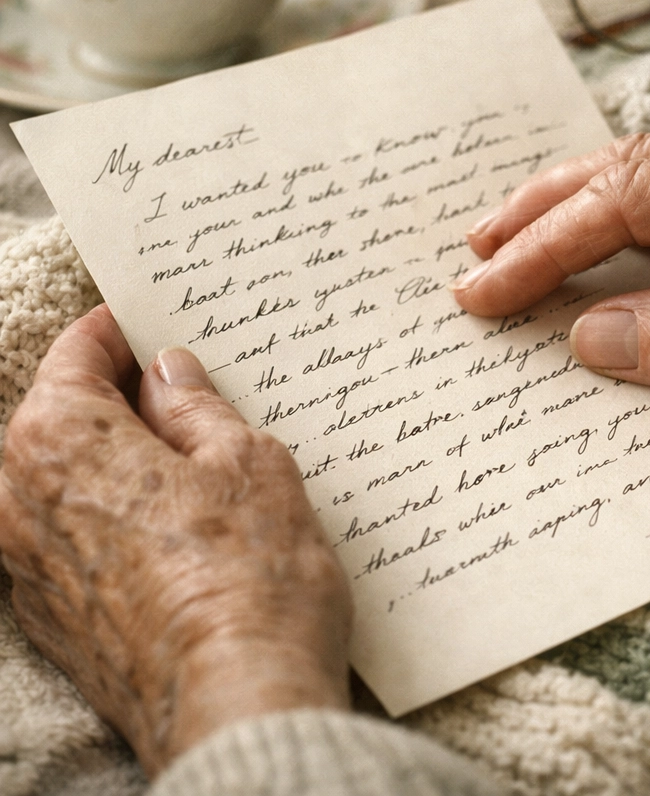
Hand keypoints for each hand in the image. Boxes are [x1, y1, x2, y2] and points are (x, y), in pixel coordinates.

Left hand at [0, 305, 351, 775]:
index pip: (76, 354)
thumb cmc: (250, 574)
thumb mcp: (246, 460)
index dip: (122, 330)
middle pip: (61, 415)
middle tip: (187, 383)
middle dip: (119, 393)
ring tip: (191, 450)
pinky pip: (72, 532)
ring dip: (118, 452)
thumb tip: (169, 374)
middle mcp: (17, 501)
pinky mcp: (51, 618)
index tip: (155, 321)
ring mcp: (27, 567)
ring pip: (66, 476)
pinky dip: (112, 509)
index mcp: (58, 442)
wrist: (238, 705)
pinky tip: (175, 517)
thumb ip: (196, 407)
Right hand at [451, 115, 649, 427]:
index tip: (484, 288)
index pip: (629, 197)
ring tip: (506, 241)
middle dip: (540, 209)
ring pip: (646, 178)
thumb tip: (590, 337)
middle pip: (624, 166)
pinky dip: (620, 228)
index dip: (546, 243)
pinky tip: (592, 249)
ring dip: (572, 210)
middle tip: (471, 251)